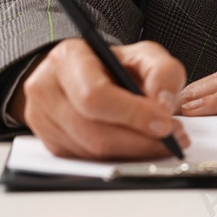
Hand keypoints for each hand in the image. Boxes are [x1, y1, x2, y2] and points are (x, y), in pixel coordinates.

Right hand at [12, 38, 190, 159]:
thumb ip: (162, 72)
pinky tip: (138, 146)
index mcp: (67, 59)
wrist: (86, 74)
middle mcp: (47, 89)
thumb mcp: (143, 55)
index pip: (94, 95)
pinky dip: (119, 158)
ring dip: (133, 152)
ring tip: (161, 142)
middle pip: (93, 131)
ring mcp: (44, 120)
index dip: (132, 114)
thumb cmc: (112, 64)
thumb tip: (163, 106)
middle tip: (172, 138)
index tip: (164, 123)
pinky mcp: (52, 145)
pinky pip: (88, 161)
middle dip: (139, 140)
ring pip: (92, 151)